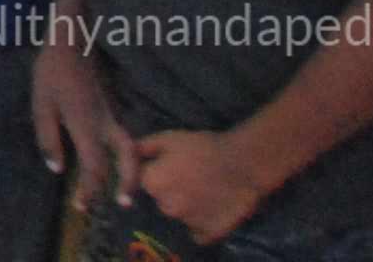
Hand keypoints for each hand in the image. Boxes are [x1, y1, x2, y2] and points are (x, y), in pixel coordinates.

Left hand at [30, 38, 133, 214]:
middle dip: (128, 183)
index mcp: (86, 125)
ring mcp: (113, 114)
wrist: (73, 38)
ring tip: (125, 189)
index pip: (95, 167)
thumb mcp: (41, 104)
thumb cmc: (52, 71)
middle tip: (124, 204)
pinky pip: (124, 136)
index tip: (83, 207)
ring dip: (132, 170)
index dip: (91, 191)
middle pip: (128, 158)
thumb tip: (58, 170)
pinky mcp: (113, 108)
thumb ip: (48, 138)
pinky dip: (126, 155)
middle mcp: (105, 123)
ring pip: (131, 147)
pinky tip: (115, 163)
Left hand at [127, 130, 263, 242]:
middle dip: (170, 192)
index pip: (146, 183)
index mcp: (153, 184)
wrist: (244, 164)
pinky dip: (201, 224)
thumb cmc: (204, 147)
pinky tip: (210, 208)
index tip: (173, 168)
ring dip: (186, 208)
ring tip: (203, 193)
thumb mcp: (170, 138)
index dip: (158, 174)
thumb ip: (143, 148)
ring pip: (179, 216)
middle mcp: (167, 207)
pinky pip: (197, 232)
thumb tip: (128, 153)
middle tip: (189, 180)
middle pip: (161, 201)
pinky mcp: (208, 233)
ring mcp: (188, 223)